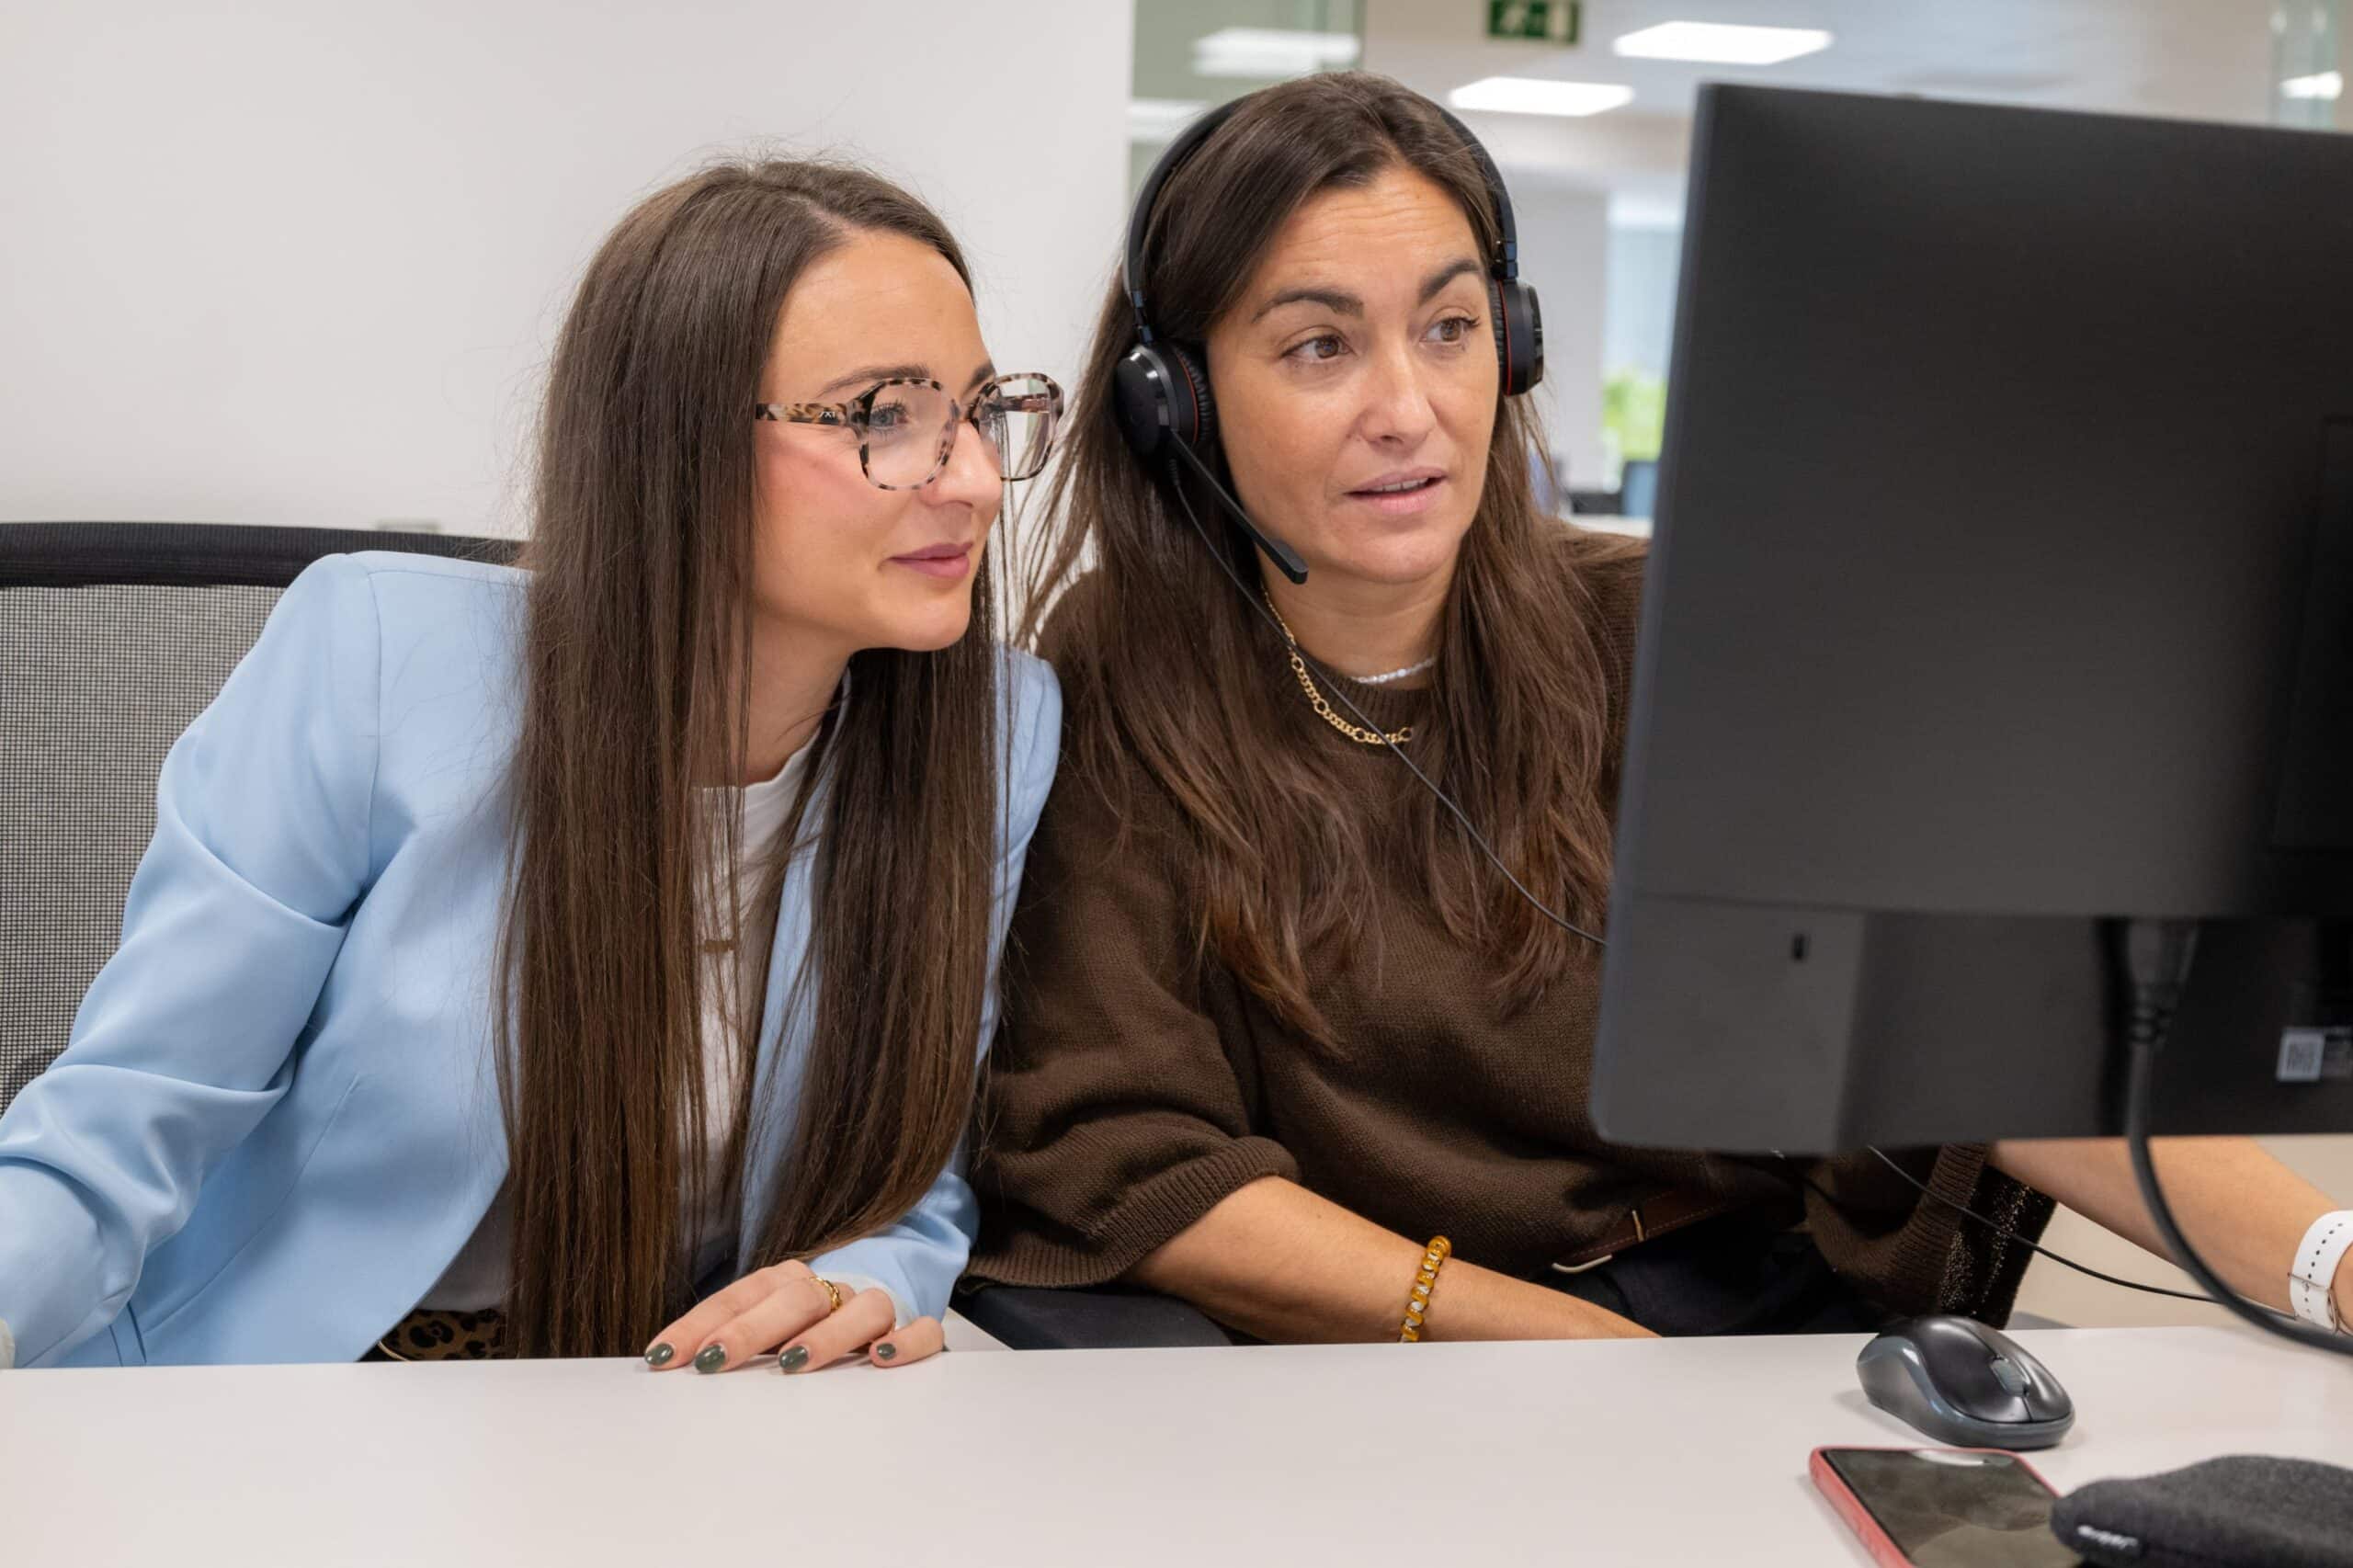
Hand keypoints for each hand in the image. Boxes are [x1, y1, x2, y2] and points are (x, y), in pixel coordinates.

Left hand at [640, 1259, 945, 1374]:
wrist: (880, 1309)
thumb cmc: (807, 1330)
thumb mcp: (763, 1332)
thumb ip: (725, 1342)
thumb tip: (664, 1365)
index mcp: (788, 1282)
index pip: (740, 1296)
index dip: (698, 1324)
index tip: (663, 1358)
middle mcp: (831, 1289)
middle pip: (796, 1296)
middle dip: (749, 1329)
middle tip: (712, 1360)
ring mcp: (875, 1309)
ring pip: (863, 1307)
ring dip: (826, 1334)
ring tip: (792, 1363)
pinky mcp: (913, 1330)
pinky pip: (923, 1329)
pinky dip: (907, 1340)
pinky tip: (882, 1358)